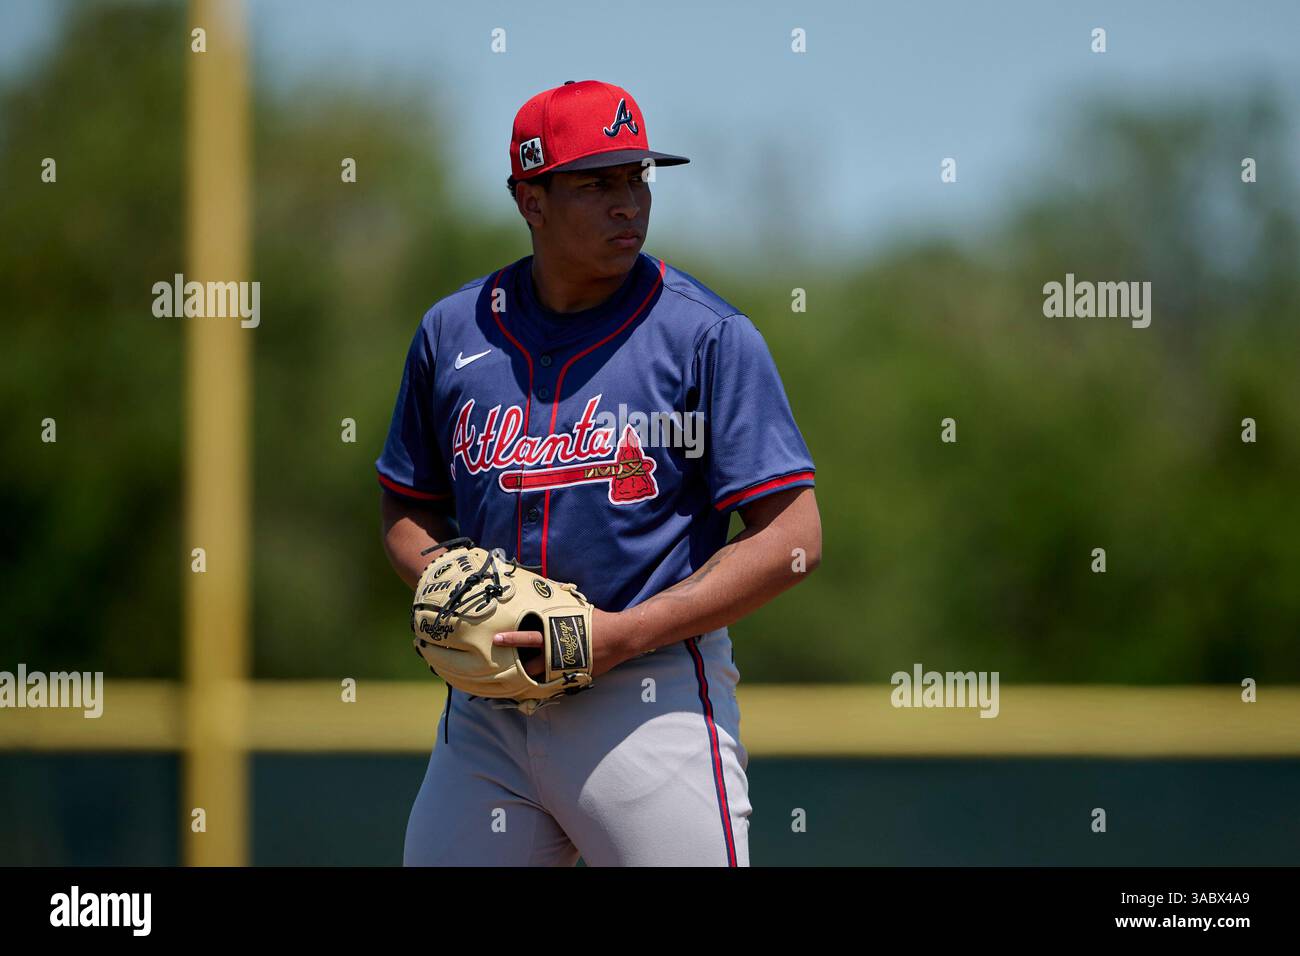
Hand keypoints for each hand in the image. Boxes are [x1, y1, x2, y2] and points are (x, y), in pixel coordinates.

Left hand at [493, 608, 629, 679]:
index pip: (529, 637)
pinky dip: (548, 683)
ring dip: (531, 678)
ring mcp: (565, 668)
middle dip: (517, 668)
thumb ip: (558, 608)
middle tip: (501, 670)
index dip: (512, 639)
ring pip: (542, 677)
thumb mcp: (574, 610)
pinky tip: (540, 686)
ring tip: (517, 682)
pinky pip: (556, 682)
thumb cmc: (596, 621)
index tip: (497, 639)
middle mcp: (557, 653)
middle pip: (531, 665)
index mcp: (555, 634)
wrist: (618, 638)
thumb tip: (547, 588)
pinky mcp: (574, 676)